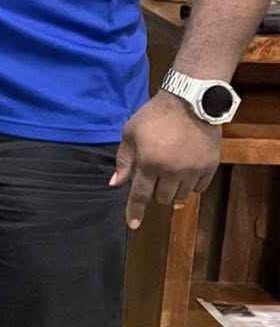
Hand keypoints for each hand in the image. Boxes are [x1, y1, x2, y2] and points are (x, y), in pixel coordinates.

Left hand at [111, 92, 220, 229]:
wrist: (191, 100)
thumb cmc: (155, 115)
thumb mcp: (131, 132)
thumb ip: (124, 160)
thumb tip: (115, 184)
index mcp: (149, 163)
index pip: (140, 195)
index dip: (135, 211)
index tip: (132, 225)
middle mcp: (172, 171)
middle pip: (162, 198)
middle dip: (155, 192)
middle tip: (154, 177)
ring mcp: (193, 170)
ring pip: (181, 195)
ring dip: (173, 190)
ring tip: (170, 174)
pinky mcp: (210, 166)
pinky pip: (200, 188)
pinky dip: (191, 185)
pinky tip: (186, 173)